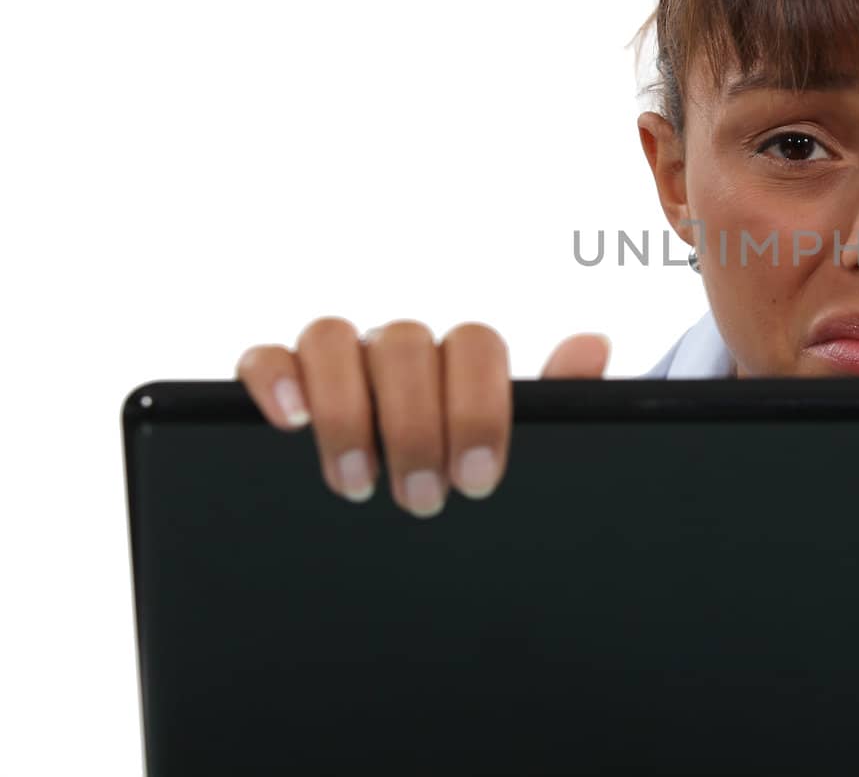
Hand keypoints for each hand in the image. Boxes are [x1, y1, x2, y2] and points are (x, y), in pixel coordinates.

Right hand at [235, 318, 610, 516]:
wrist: (423, 522)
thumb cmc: (466, 483)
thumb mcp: (519, 454)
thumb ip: (559, 401)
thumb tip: (592, 343)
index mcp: (462, 362)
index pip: (475, 345)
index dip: (477, 409)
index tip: (477, 480)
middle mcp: (401, 352)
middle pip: (406, 344)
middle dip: (414, 428)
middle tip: (422, 500)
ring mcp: (340, 363)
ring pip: (332, 338)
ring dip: (345, 410)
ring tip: (358, 484)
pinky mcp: (281, 384)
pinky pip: (265, 356)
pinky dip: (275, 378)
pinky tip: (289, 423)